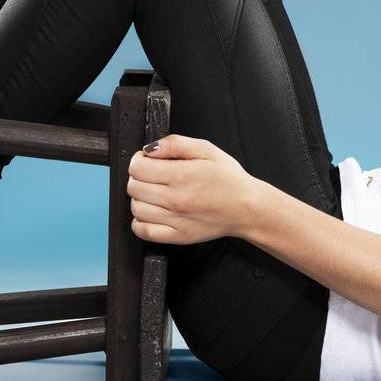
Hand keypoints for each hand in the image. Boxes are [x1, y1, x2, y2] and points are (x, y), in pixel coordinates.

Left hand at [127, 133, 259, 244]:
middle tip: (153, 175)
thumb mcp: (207, 149)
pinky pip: (143, 230)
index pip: (137, 168)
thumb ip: (175, 143)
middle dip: (139, 177)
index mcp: (181, 175)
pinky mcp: (177, 236)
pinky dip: (140, 221)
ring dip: (141, 198)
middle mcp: (175, 199)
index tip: (147, 160)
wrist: (247, 208)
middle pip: (133, 187)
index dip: (139, 160)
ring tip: (155, 193)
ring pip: (136, 208)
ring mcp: (175, 220)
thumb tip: (150, 148)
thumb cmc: (229, 179)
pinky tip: (153, 211)